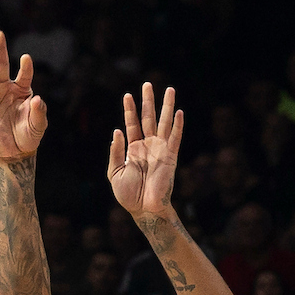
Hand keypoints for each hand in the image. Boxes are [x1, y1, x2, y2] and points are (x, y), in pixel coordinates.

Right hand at [0, 33, 47, 164]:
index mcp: (21, 90)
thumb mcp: (38, 125)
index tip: (26, 58)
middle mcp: (4, 89)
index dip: (25, 67)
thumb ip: (39, 112)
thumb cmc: (29, 134)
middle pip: (1, 67)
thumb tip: (37, 99)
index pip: (24, 75)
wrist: (15, 150)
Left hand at [107, 83, 183, 223]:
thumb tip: (117, 131)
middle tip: (148, 84)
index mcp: (134, 149)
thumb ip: (116, 152)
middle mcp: (148, 146)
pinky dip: (178, 126)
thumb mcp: (114, 173)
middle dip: (148, 101)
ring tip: (170, 89)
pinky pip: (175, 138)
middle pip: (149, 118)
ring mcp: (160, 150)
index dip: (129, 110)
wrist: (144, 210)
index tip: (127, 95)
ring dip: (167, 106)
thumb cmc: (128, 195)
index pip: (132, 124)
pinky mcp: (170, 157)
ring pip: (164, 123)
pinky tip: (179, 112)